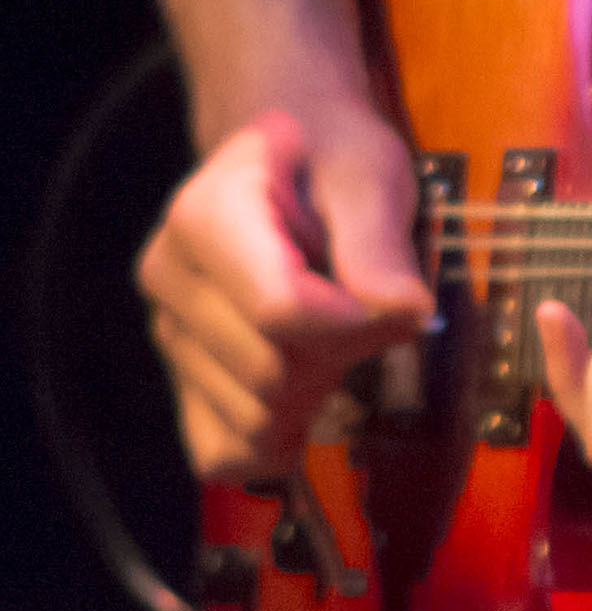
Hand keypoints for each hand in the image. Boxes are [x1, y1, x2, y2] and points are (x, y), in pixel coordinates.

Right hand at [136, 108, 430, 479]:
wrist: (288, 161)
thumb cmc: (331, 159)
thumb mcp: (369, 175)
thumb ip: (379, 243)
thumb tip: (405, 312)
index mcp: (205, 212)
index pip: (278, 310)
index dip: (353, 322)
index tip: (393, 299)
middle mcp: (168, 274)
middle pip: (269, 372)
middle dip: (338, 354)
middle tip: (357, 303)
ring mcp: (167, 331)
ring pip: (252, 418)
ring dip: (313, 393)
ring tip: (327, 329)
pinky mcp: (178, 379)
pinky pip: (221, 452)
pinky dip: (275, 440)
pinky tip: (307, 393)